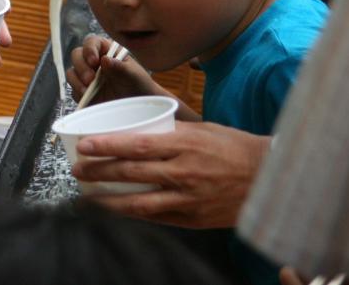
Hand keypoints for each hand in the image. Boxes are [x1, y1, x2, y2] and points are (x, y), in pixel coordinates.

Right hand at [68, 34, 167, 102]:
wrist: (139, 108)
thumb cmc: (139, 85)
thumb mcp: (134, 75)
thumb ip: (120, 67)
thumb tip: (105, 59)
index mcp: (106, 51)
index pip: (92, 42)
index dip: (89, 49)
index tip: (94, 61)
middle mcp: (94, 62)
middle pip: (76, 55)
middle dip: (81, 67)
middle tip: (90, 79)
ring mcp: (87, 76)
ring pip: (71, 72)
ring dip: (77, 81)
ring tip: (88, 91)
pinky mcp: (82, 91)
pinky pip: (73, 89)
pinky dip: (78, 93)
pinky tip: (88, 98)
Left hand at [72, 122, 271, 227]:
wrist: (271, 178)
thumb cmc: (234, 147)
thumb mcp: (202, 129)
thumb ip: (169, 132)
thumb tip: (133, 129)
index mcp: (186, 144)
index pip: (137, 144)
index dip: (107, 146)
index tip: (84, 145)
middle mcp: (185, 172)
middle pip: (132, 173)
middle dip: (99, 172)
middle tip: (77, 169)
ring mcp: (190, 199)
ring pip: (140, 203)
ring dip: (109, 201)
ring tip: (87, 197)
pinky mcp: (194, 220)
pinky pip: (157, 219)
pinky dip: (134, 215)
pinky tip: (117, 212)